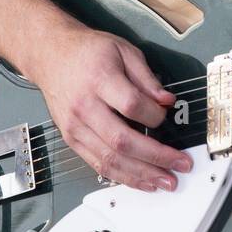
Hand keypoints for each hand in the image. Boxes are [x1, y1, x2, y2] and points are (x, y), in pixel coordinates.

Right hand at [25, 20, 192, 192]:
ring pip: (109, 159)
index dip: (155, 115)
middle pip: (122, 140)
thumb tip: (167, 101)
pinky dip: (121, 176)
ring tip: (165, 181)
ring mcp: (76, 127)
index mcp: (100, 79)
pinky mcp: (72, 139)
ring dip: (140, 175)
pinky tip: (140, 181)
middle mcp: (85, 106)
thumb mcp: (124, 50)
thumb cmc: (88, 51)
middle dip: (155, 157)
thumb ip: (147, 77)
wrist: (51, 56)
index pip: (132, 105)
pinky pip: (97, 164)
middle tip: (180, 164)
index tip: (168, 115)